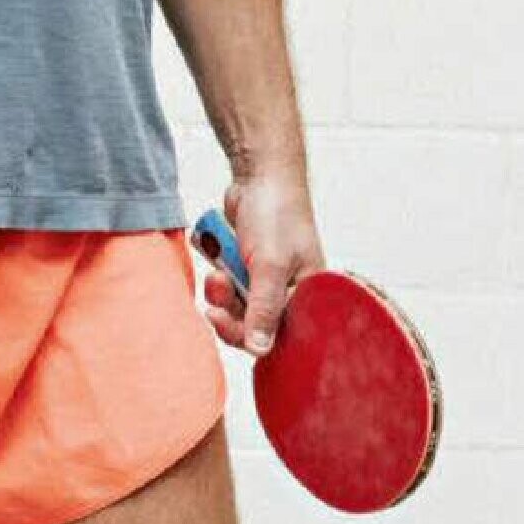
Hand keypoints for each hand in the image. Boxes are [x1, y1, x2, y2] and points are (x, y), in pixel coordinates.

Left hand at [197, 169, 324, 359]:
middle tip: (216, 291)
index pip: (279, 335)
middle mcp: (289, 291)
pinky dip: (218, 277)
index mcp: (308, 294)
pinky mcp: (247, 269)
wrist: (259, 174)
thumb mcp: (269, 265)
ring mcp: (266, 280)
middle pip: (252, 325)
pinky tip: (216, 261)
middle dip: (229, 310)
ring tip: (217, 272)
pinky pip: (228, 288)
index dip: (248, 334)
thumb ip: (264, 309)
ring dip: (221, 292)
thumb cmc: (276, 213)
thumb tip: (259, 350)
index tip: (222, 320)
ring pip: (236, 307)